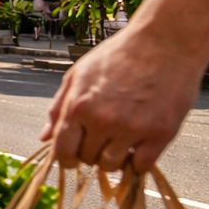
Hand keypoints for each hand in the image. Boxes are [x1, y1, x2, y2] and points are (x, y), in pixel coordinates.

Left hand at [42, 28, 204, 171]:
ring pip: (112, 166)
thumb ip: (59, 107)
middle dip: (91, 153)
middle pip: (88, 159)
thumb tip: (44, 137)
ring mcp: (132, 129)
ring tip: (120, 142)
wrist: (164, 42)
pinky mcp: (160, 133)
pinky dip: (137, 163)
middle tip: (102, 139)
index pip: (62, 151)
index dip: (65, 159)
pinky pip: (142, 167)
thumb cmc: (119, 55)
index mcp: (78, 106)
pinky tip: (138, 148)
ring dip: (114, 160)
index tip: (73, 158)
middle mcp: (102, 121)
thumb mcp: (78, 75)